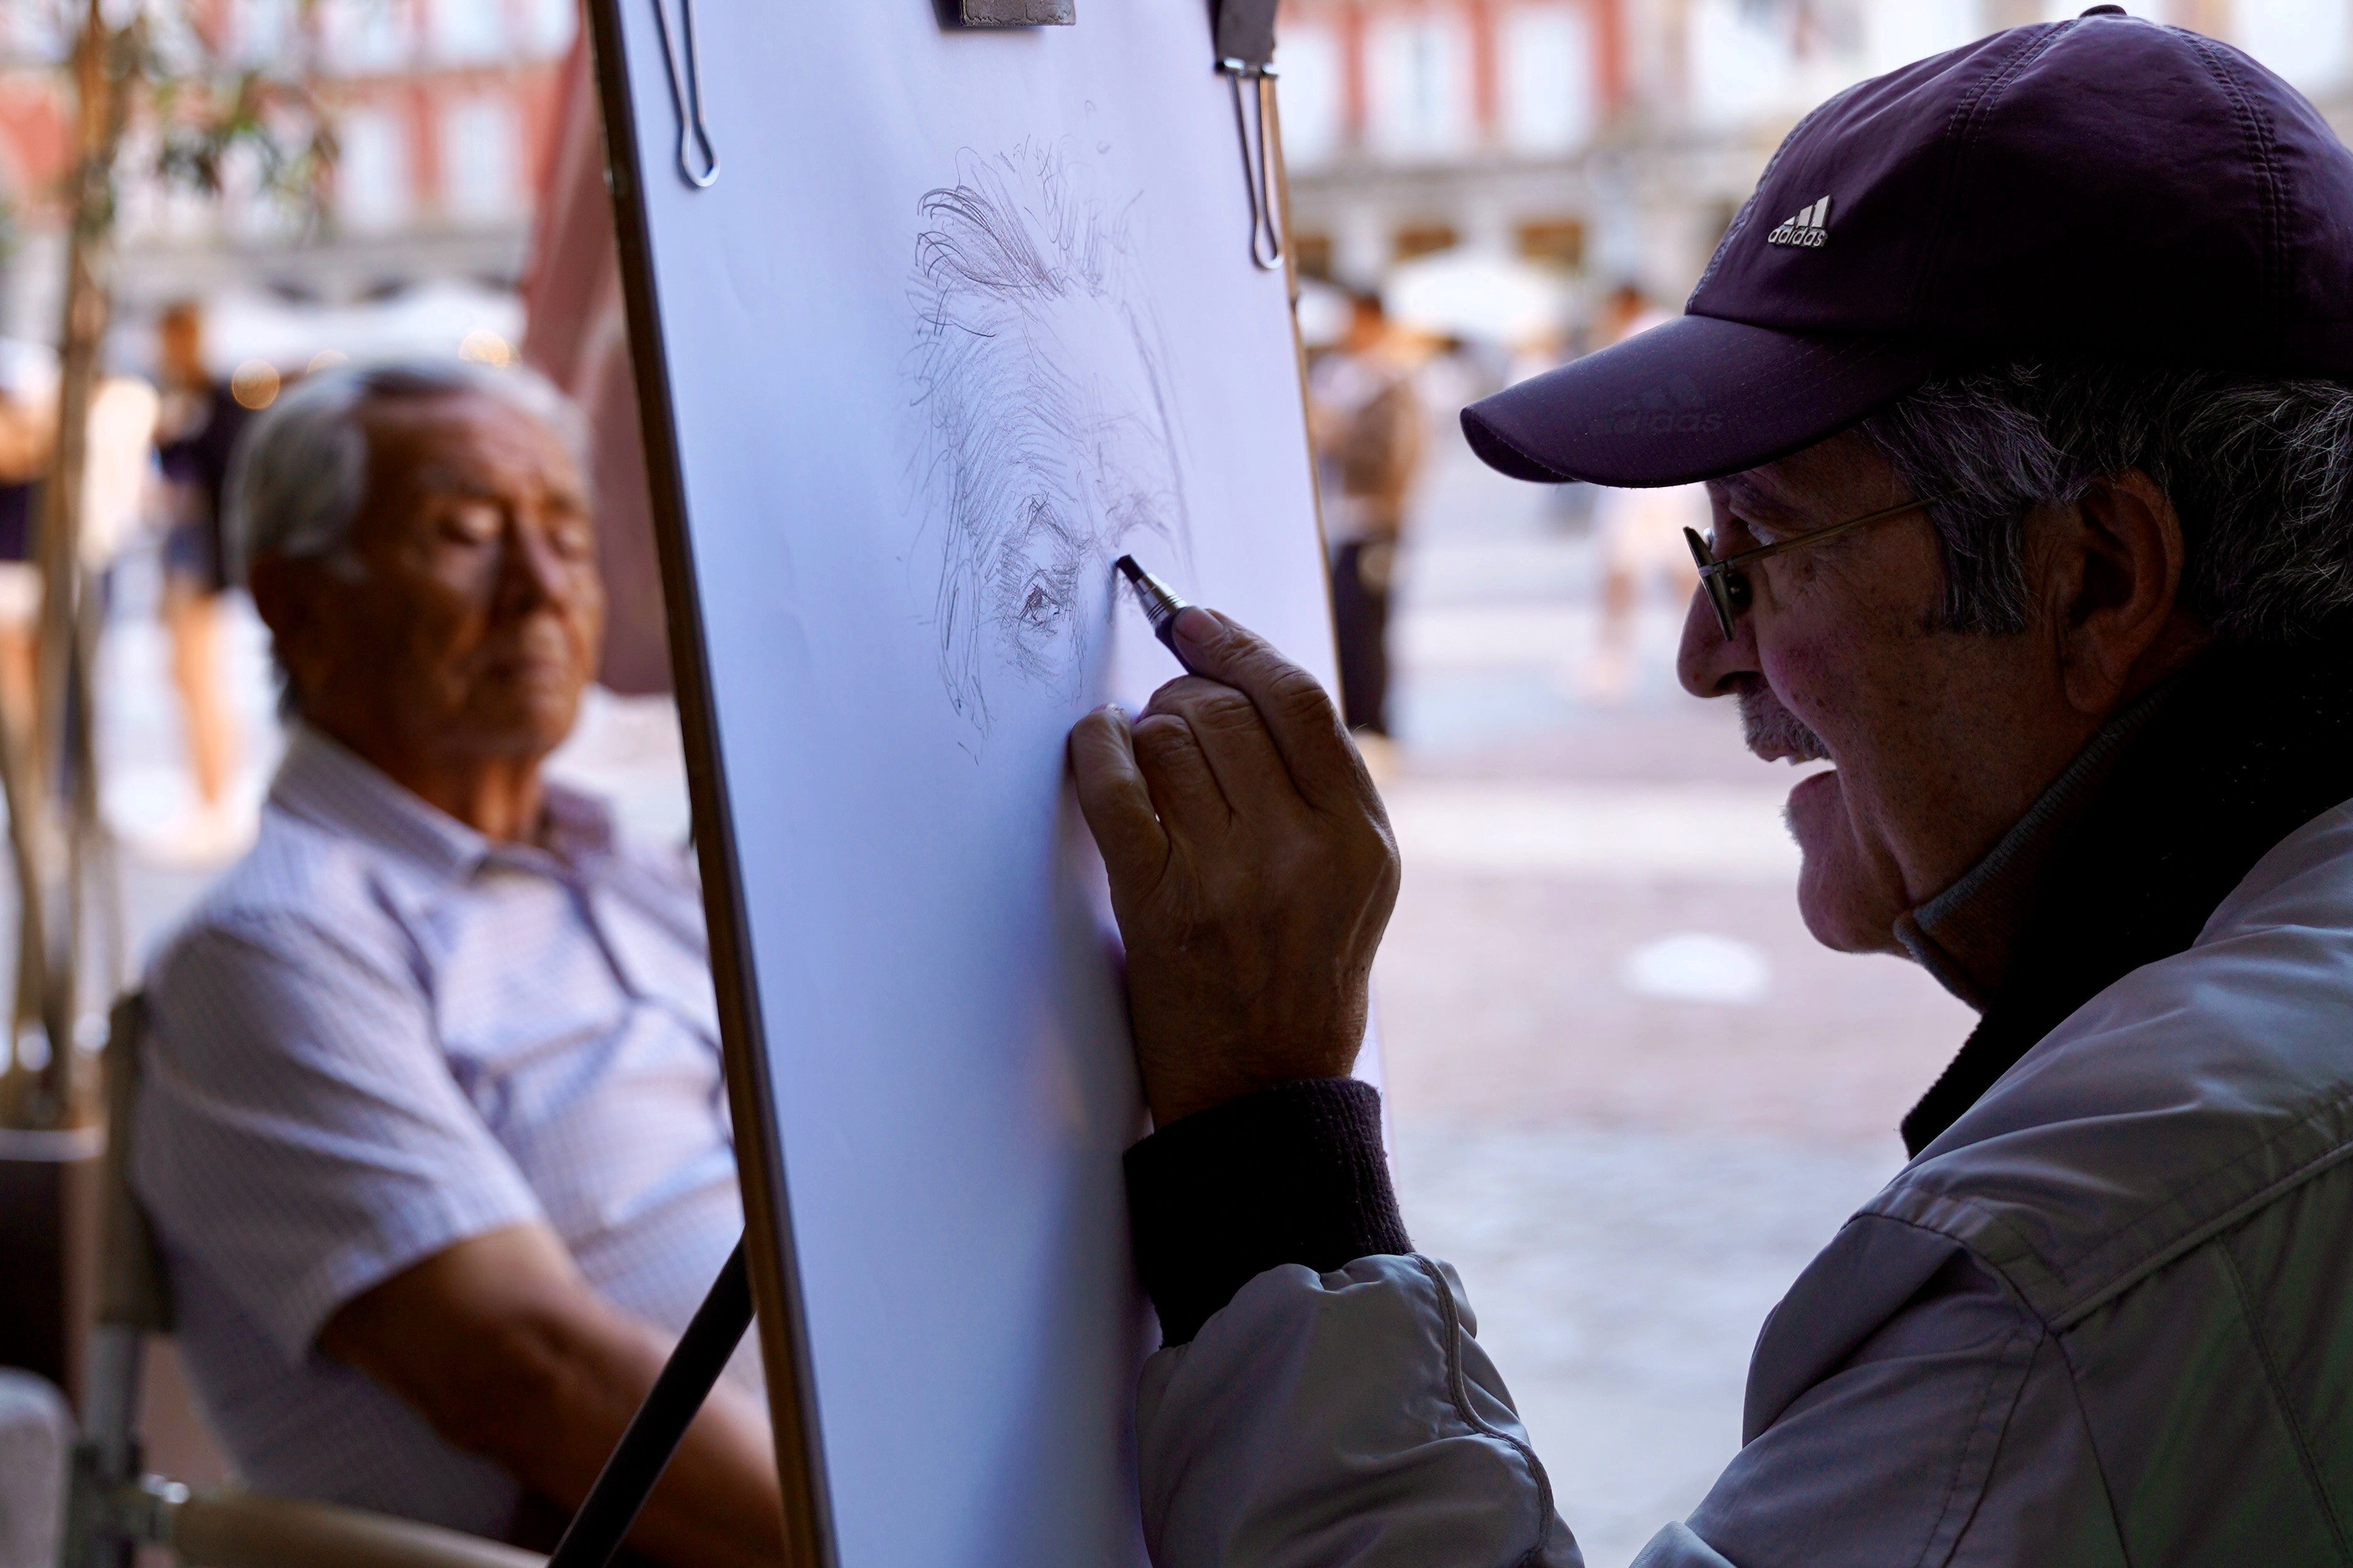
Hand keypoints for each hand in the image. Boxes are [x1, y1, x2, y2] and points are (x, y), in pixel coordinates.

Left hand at [1068, 608, 1399, 1125]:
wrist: (1265, 1091)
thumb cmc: (1303, 979)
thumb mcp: (1355, 883)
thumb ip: (1322, 790)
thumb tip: (1243, 681)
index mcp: (1362, 839)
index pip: (1298, 700)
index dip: (1238, 647)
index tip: (1197, 624)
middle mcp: (1304, 850)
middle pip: (1225, 711)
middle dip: (1182, 697)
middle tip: (1167, 718)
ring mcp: (1232, 877)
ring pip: (1166, 738)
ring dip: (1140, 728)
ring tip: (1141, 754)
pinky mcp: (1161, 904)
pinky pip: (1115, 786)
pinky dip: (1095, 749)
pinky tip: (1097, 746)